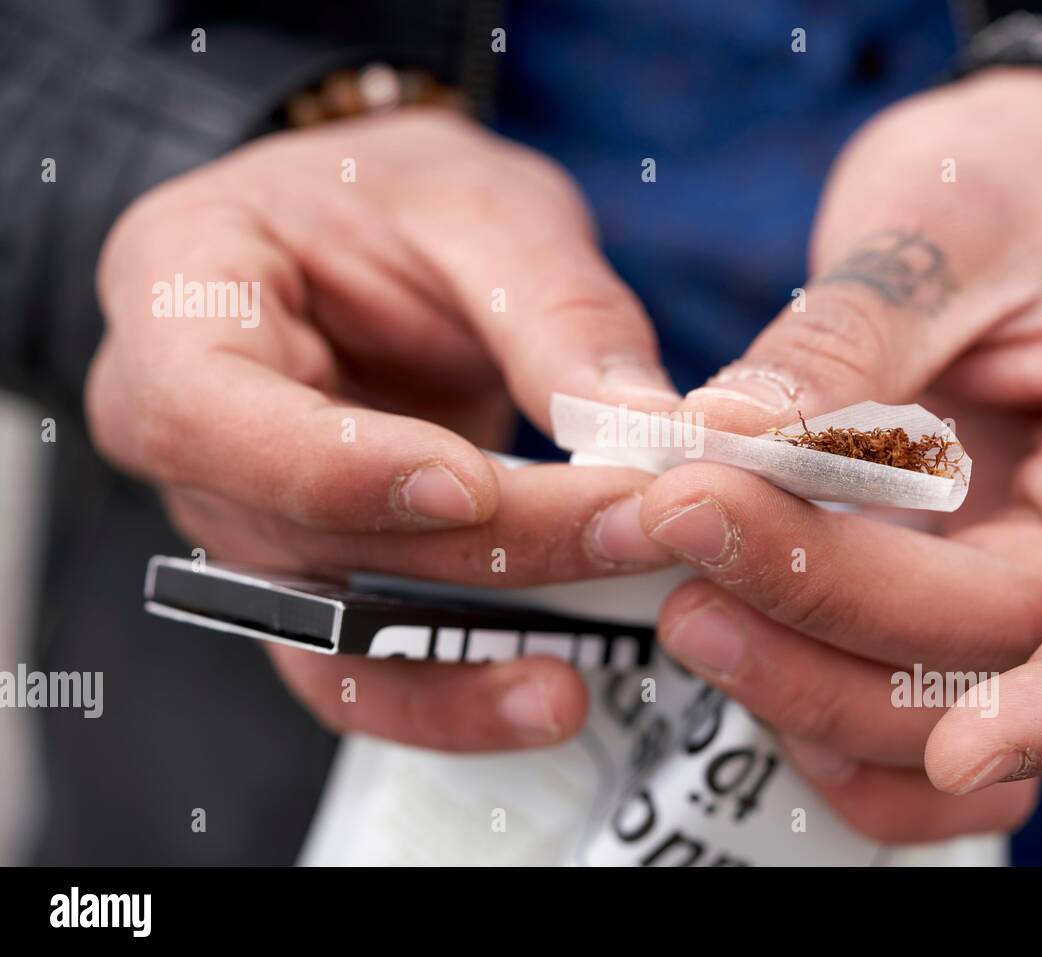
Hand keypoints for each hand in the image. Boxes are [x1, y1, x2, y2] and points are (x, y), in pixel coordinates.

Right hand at [87, 108, 676, 750]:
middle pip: (306, 531)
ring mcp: (247, 517)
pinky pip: (362, 669)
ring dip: (464, 655)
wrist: (378, 238)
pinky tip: (543, 691)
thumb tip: (649, 430)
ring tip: (582, 668)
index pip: (210, 409)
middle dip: (480, 550)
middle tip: (628, 530)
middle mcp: (190, 431)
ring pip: (332, 627)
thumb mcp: (487, 207)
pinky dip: (451, 693)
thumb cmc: (400, 196)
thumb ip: (556, 310)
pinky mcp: (315, 575)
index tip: (472, 486)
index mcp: (180, 294)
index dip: (336, 466)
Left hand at [639, 69, 1041, 841]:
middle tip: (686, 523)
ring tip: (681, 594)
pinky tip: (727, 644)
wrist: (993, 184)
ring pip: (926, 700)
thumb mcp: (943, 223)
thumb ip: (849, 337)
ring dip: (801, 679)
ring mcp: (1002, 570)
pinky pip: (881, 692)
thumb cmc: (1010, 181)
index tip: (961, 749)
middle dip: (832, 608)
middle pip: (991, 648)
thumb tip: (732, 435)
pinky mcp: (921, 583)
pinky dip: (805, 702)